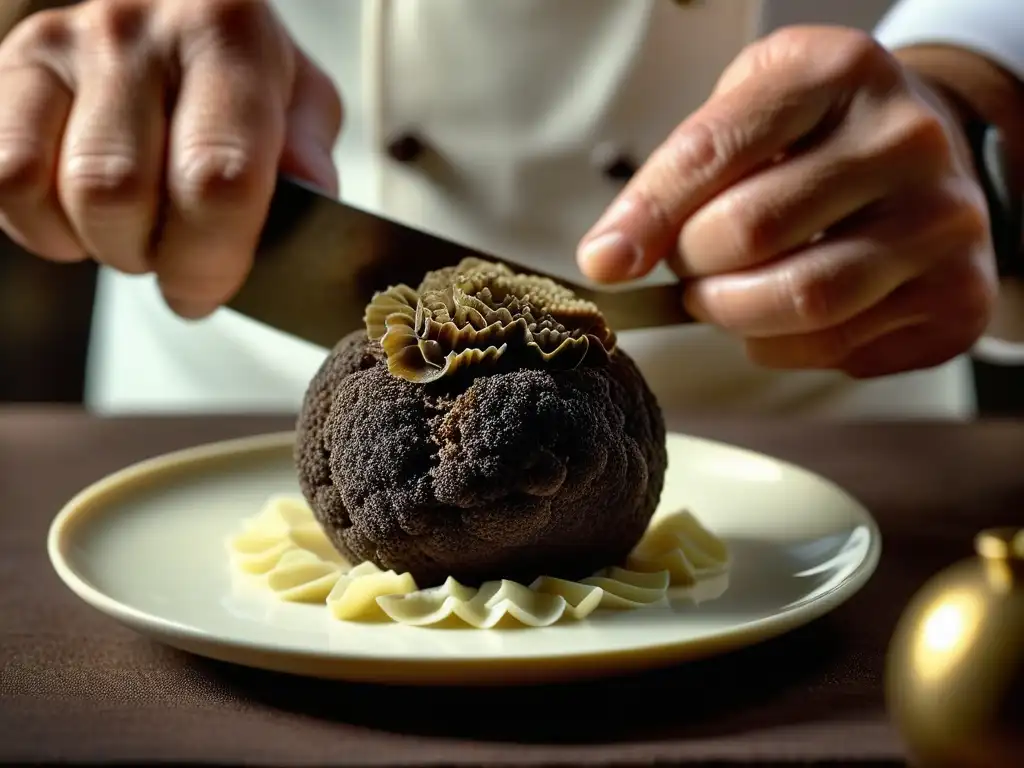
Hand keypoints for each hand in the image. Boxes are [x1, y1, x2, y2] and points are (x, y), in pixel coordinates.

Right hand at [0, 0, 341, 318]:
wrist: (180, 15)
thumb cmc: (246, 79)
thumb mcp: (303, 105)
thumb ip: (308, 153)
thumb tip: (307, 195)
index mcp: (227, 34)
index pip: (215, 177)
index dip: (210, 260)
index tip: (208, 289)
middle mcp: (138, 28)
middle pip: (122, 193)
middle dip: (152, 258)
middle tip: (176, 260)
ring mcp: (66, 43)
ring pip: (63, 192)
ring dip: (102, 244)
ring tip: (137, 231)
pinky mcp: (12, 67)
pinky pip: (6, 181)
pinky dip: (43, 226)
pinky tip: (83, 215)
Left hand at [577, 26, 996, 377]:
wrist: (925, 155)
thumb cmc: (815, 135)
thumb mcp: (749, 111)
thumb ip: (678, 175)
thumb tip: (609, 259)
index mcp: (837, 72)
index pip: (714, 151)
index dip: (647, 215)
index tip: (605, 263)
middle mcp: (906, 139)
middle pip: (752, 233)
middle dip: (693, 267)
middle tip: (690, 269)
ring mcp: (944, 221)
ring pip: (803, 302)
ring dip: (734, 316)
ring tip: (725, 297)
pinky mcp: (961, 295)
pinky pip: (841, 349)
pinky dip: (786, 347)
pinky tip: (787, 316)